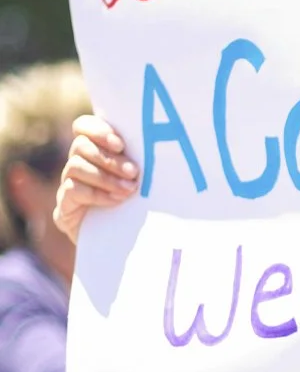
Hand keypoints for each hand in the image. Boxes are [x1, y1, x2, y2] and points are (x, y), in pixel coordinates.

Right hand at [53, 115, 139, 242]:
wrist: (122, 245)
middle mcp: (77, 163)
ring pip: (76, 166)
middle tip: (134, 172)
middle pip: (81, 146)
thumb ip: (141, 161)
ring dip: (106, 177)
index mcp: (95, 150)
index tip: (120, 144)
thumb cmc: (139, 205)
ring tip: (129, 190)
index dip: (98, 130)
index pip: (83, 126)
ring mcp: (68, 184)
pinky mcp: (64, 206)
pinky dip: (97, 194)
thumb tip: (163, 147)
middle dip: (110, 159)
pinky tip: (115, 201)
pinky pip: (73, 190)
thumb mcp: (142, 180)